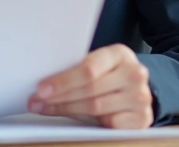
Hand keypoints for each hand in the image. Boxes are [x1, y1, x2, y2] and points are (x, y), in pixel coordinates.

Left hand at [28, 44, 153, 128]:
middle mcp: (135, 74)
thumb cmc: (106, 72)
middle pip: (90, 89)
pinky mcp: (143, 119)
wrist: (135, 87)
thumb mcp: (97, 62)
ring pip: (95, 107)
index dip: (63, 80)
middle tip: (36, 102)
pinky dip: (86, 123)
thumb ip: (77, 68)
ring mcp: (141, 98)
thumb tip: (43, 83)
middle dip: (58, 97)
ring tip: (44, 109)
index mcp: (120, 54)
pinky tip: (69, 119)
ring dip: (65, 109)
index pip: (88, 68)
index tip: (41, 88)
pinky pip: (109, 124)